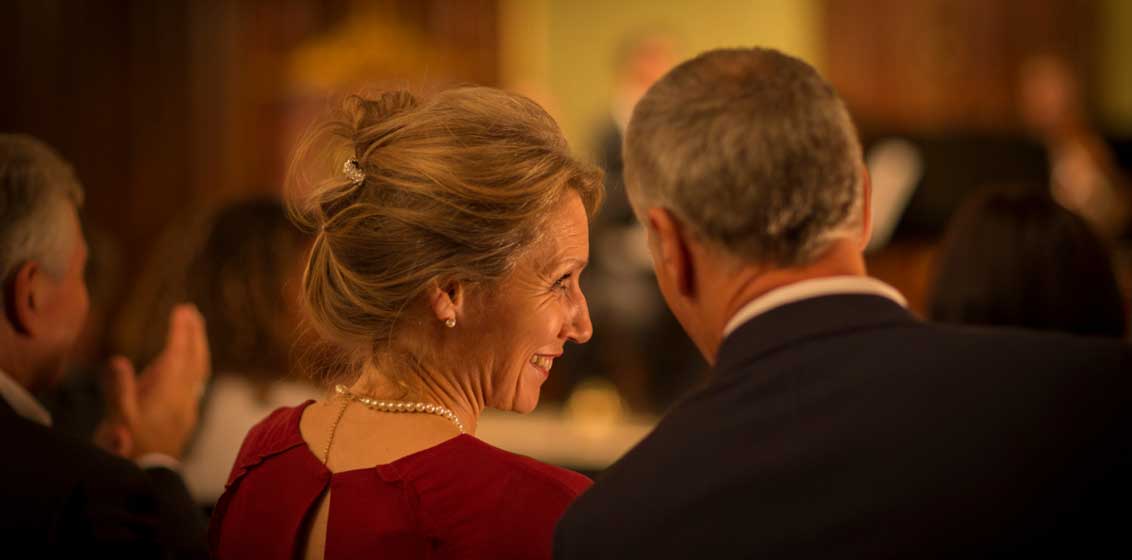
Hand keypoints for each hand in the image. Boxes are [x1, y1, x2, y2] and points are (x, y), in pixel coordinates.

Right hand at [95, 304, 210, 459]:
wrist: (149, 480)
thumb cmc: (128, 450)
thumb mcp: (117, 422)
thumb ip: (119, 391)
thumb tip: (119, 362)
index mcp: (168, 395)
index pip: (178, 356)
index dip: (181, 332)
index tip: (182, 310)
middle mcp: (183, 399)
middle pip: (194, 360)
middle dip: (194, 334)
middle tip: (191, 312)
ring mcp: (186, 409)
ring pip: (198, 372)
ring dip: (197, 348)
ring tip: (194, 329)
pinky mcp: (185, 419)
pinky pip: (194, 384)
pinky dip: (194, 365)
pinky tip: (189, 364)